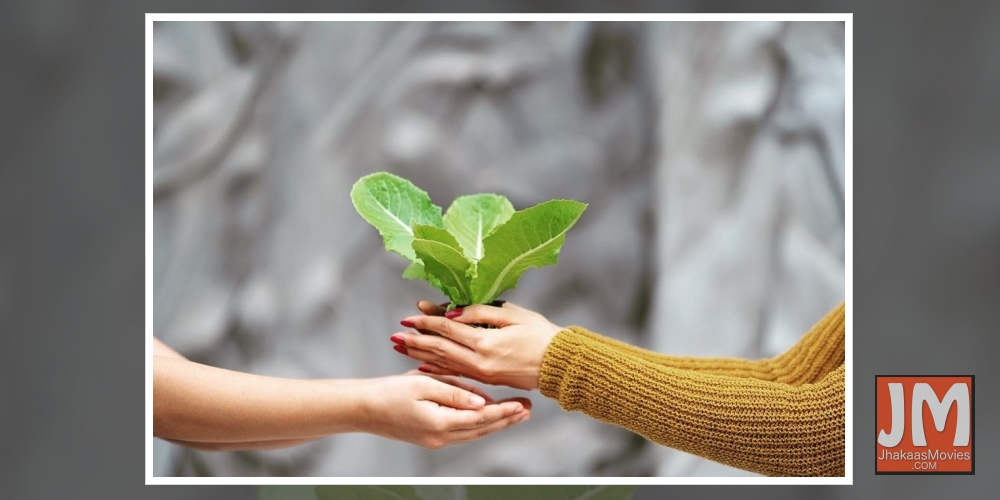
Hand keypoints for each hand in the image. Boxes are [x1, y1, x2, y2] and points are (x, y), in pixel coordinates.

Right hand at [352, 372, 530, 448]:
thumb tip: (481, 401)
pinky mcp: (431, 437)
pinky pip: (462, 431)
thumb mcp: (423, 384)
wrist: (363, 408)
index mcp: (440, 423)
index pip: (481, 418)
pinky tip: (489, 415)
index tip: (522, 404)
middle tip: (528, 409)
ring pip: (474, 432)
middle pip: (482, 429)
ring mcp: (436, 440)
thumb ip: (454, 392)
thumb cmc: (389, 392)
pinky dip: (479, 423)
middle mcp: (441, 437)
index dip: (503, 411)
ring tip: (516, 413)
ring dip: (496, 423)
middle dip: (506, 419)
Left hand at [391, 301, 563, 390]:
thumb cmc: (541, 335)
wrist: (559, 365)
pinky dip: (437, 369)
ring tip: (402, 349)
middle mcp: (479, 361)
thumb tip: (452, 313)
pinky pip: (456, 374)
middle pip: (439, 349)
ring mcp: (482, 374)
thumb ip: (481, 312)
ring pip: (444, 363)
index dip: (426, 321)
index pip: (446, 329)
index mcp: (485, 342)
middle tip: (395, 335)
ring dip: (421, 355)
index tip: (408, 315)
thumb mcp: (513, 314)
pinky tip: (423, 367)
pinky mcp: (487, 380)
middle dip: (415, 341)